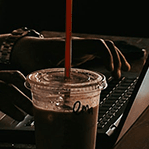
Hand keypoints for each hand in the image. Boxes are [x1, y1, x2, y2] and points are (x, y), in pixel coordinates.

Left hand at [11, 35, 132, 78]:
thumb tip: (57, 104)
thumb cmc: (29, 55)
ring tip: (124, 71)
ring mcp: (80, 49)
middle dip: (116, 58)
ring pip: (104, 48)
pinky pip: (99, 53)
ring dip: (116, 58)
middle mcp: (78, 45)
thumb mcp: (37, 70)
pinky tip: (115, 70)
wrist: (24, 48)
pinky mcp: (79, 54)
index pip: (97, 44)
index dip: (107, 56)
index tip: (110, 69)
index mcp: (71, 45)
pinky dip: (109, 60)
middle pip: (105, 46)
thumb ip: (46, 85)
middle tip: (117, 75)